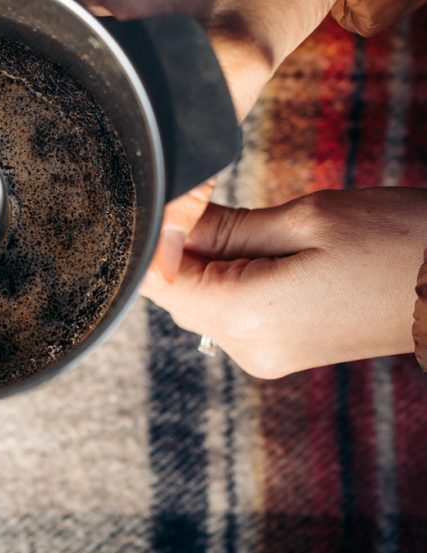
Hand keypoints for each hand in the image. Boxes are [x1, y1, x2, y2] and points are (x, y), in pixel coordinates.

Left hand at [144, 188, 426, 377]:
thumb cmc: (398, 241)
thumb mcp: (306, 219)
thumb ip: (224, 227)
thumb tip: (166, 222)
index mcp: (250, 316)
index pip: (160, 280)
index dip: (154, 234)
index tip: (170, 196)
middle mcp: (251, 349)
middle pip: (176, 294)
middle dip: (178, 247)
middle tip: (210, 198)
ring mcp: (267, 356)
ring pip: (200, 303)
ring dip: (204, 262)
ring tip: (248, 222)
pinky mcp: (281, 352)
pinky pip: (229, 313)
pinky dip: (227, 279)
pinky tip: (258, 247)